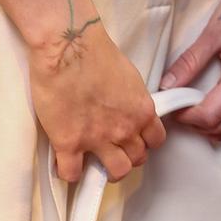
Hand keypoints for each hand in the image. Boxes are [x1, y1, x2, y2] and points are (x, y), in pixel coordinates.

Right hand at [28, 21, 165, 186]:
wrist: (68, 46)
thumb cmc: (96, 51)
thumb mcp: (128, 76)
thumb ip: (131, 98)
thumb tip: (125, 106)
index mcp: (141, 110)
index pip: (155, 140)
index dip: (144, 142)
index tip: (134, 139)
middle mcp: (125, 129)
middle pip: (137, 159)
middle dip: (127, 156)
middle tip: (113, 150)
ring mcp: (98, 139)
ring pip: (115, 172)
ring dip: (106, 170)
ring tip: (93, 162)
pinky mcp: (69, 143)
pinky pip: (72, 174)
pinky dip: (69, 173)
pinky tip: (65, 164)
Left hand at [162, 0, 220, 143]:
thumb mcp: (214, 31)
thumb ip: (190, 61)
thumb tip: (168, 84)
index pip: (211, 115)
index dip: (187, 117)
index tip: (172, 107)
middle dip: (196, 124)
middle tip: (177, 110)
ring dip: (212, 127)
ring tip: (191, 114)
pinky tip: (214, 116)